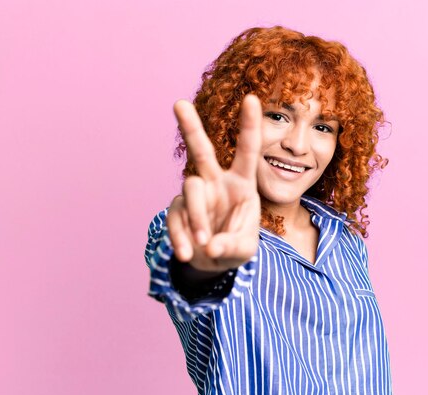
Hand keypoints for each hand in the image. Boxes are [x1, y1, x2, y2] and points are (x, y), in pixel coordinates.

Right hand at [166, 95, 261, 272]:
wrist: (214, 262)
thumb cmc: (235, 245)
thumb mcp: (245, 248)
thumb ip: (232, 245)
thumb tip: (210, 245)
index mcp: (241, 183)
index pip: (247, 151)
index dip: (249, 125)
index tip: (251, 98)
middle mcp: (216, 182)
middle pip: (201, 151)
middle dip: (191, 127)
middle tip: (179, 103)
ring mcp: (194, 194)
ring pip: (190, 189)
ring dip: (197, 218)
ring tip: (204, 245)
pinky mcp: (177, 210)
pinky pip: (176, 218)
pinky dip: (181, 238)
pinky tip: (187, 252)